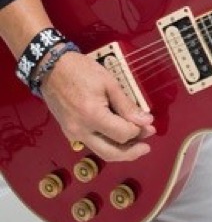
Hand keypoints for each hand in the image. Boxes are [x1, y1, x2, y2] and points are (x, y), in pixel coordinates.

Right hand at [40, 49, 155, 161]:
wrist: (52, 68)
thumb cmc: (82, 71)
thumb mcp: (109, 83)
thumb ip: (126, 105)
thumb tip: (146, 121)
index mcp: (92, 116)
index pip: (122, 134)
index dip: (138, 131)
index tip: (150, 124)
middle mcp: (81, 131)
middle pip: (111, 153)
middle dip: (132, 152)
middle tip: (147, 146)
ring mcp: (73, 134)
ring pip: (100, 152)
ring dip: (120, 151)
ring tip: (137, 143)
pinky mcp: (69, 132)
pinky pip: (92, 144)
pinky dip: (107, 143)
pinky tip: (118, 135)